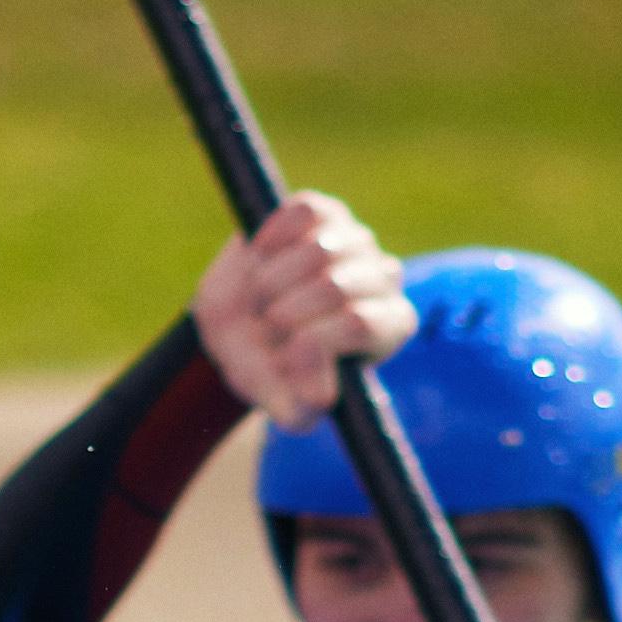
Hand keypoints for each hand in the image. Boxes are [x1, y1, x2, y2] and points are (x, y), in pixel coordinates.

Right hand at [191, 191, 411, 427]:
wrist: (233, 324)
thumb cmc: (265, 364)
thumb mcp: (276, 398)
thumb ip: (298, 409)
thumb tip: (320, 396)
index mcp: (389, 326)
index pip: (359, 323)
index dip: (309, 339)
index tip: (280, 356)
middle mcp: (384, 278)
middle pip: (333, 287)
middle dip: (280, 314)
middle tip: (264, 329)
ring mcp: (356, 239)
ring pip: (316, 251)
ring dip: (268, 282)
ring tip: (260, 299)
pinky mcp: (324, 212)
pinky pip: (301, 214)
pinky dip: (271, 240)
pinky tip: (260, 259)